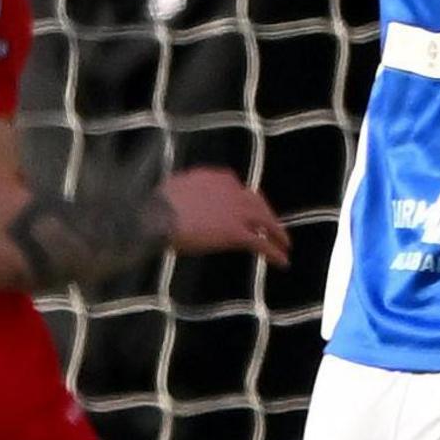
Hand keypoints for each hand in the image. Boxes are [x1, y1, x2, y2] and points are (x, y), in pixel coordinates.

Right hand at [160, 168, 291, 265]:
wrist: (154, 216)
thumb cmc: (154, 206)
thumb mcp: (176, 190)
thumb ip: (190, 194)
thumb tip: (187, 203)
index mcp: (217, 177)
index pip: (238, 189)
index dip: (245, 201)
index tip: (248, 209)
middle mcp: (232, 190)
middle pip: (257, 203)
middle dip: (267, 216)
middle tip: (274, 228)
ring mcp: (237, 211)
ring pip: (266, 221)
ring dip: (278, 233)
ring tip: (285, 245)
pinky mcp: (237, 232)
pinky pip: (261, 243)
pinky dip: (274, 253)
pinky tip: (282, 262)